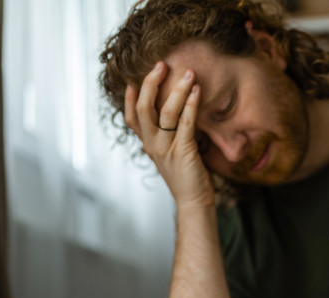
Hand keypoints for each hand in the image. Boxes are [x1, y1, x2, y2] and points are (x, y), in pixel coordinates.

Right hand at [124, 62, 213, 208]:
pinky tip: (197, 92)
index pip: (131, 118)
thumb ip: (168, 136)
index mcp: (148, 144)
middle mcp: (153, 145)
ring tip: (189, 73)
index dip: (130, 97)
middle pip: (143, 109)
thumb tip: (175, 115)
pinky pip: (185, 124)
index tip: (133, 79)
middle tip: (161, 64)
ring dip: (177, 90)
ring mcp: (166, 148)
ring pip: (166, 112)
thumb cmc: (186, 175)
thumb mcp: (171, 153)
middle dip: (151, 84)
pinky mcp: (183, 152)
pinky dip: (191, 105)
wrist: (194, 201)